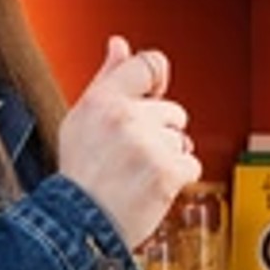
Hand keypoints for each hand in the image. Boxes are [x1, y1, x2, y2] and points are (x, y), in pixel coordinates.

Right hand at [59, 37, 195, 252]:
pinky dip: (178, 180)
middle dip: (161, 132)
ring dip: (168, 158)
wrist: (77, 224)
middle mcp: (126, 118)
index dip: (157, 81)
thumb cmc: (80, 174)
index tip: (154, 94)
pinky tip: (151, 186)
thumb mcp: (81, 118)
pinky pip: (192, 165)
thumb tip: (119, 45)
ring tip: (138, 173)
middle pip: (173, 110)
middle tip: (132, 154)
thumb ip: (106, 78)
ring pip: (182, 140)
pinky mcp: (166, 172)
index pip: (148, 65)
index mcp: (104, 100)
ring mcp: (147, 145)